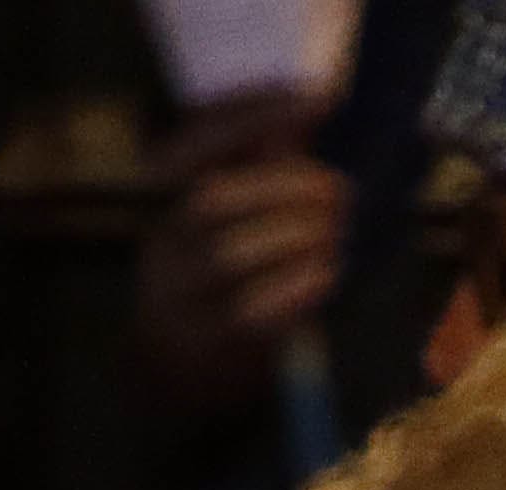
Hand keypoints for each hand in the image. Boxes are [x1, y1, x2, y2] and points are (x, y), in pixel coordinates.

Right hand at [127, 93, 345, 418]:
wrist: (173, 373)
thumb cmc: (219, 284)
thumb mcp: (231, 221)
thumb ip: (264, 168)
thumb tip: (311, 105)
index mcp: (169, 200)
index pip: (196, 142)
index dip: (252, 116)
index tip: (314, 99)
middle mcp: (165, 243)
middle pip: (210, 201)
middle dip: (284, 188)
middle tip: (340, 192)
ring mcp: (178, 297)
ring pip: (228, 256)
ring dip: (296, 239)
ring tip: (335, 237)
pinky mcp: (204, 344)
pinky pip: (247, 313)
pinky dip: (295, 291)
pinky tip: (326, 278)